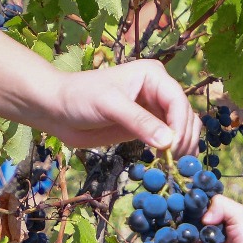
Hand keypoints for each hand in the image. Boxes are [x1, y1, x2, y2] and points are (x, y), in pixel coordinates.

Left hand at [40, 57, 198, 151]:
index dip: (180, 125)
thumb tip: (169, 142)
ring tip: (173, 166)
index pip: (177, 101)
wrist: (57, 109)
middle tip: (174, 163)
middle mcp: (158, 90)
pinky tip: (169, 165)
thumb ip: (139, 122)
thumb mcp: (110, 106)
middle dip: (183, 139)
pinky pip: (168, 139)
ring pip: (181, 129)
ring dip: (182, 147)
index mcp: (153, 76)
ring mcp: (154, 109)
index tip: (173, 149)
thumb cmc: (80, 98)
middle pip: (184, 116)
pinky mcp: (146, 127)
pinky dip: (173, 152)